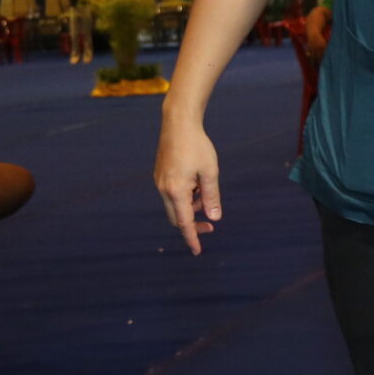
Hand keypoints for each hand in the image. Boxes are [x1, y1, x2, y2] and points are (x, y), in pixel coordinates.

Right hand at [155, 116, 221, 253]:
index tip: (197, 251)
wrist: (178, 123)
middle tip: (211, 226)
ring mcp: (159, 182)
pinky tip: (196, 182)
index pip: (184, 223)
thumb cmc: (197, 146)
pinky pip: (172, 194)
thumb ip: (212, 196)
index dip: (192, 238)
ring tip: (205, 188)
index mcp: (176, 190)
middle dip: (192, 224)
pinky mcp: (159, 175)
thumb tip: (214, 218)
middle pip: (176, 218)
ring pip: (175, 205)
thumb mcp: (210, 172)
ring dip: (190, 206)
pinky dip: (185, 196)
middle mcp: (163, 189)